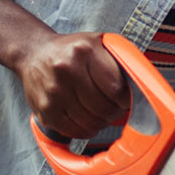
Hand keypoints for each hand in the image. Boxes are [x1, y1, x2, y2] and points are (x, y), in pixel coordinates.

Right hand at [14, 31, 129, 138]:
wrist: (33, 53)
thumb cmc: (70, 50)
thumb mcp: (96, 43)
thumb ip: (118, 58)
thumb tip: (141, 84)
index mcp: (84, 52)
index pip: (116, 88)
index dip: (125, 100)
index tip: (126, 101)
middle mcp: (67, 70)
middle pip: (104, 108)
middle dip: (114, 113)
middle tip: (114, 109)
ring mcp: (54, 93)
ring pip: (90, 122)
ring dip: (101, 123)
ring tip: (100, 114)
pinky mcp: (45, 110)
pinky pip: (74, 131)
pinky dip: (86, 130)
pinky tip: (87, 121)